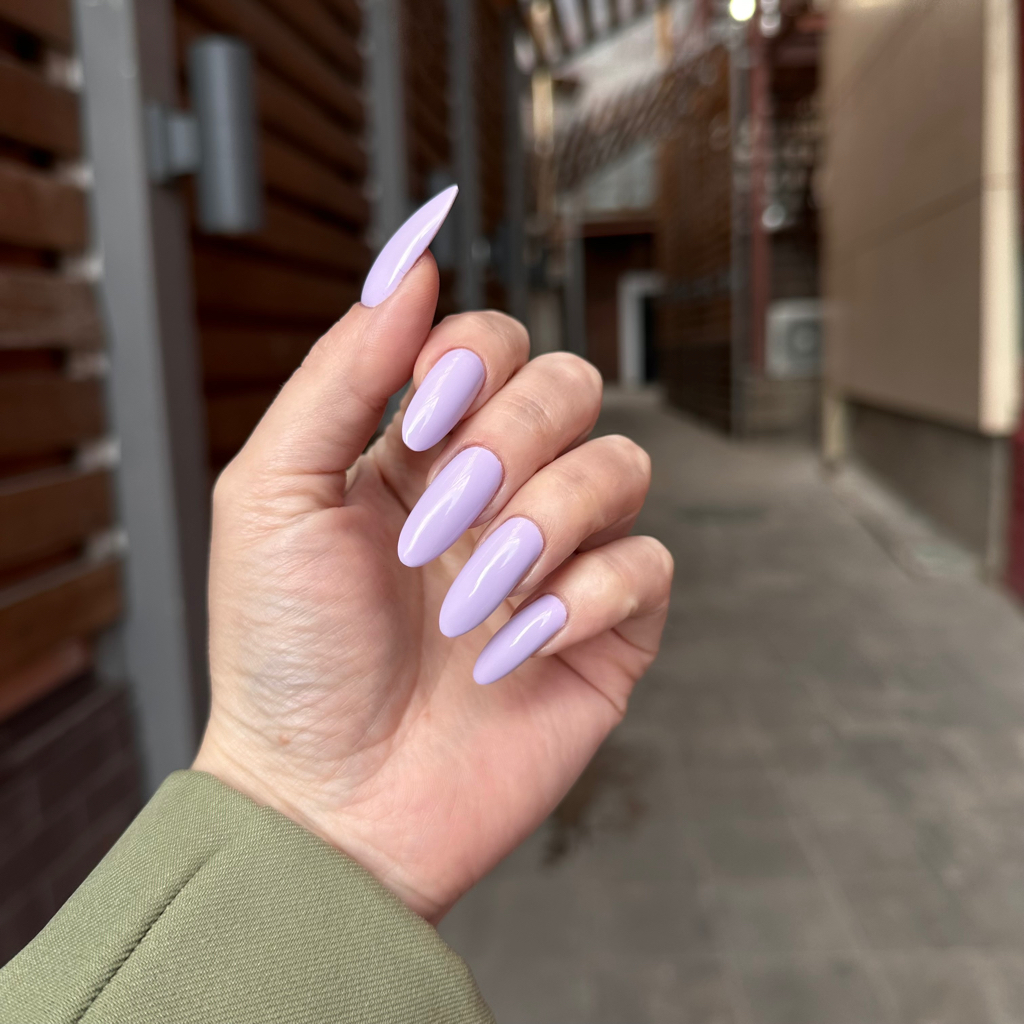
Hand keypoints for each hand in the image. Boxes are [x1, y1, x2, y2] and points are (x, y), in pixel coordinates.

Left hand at [194, 255, 672, 922]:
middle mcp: (500, 491)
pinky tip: (517, 647)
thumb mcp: (276, 493)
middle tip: (441, 521)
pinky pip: (646, 567)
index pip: (493, 341)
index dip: (471, 359)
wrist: (328, 799)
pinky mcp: (607, 628)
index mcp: (424, 451)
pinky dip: (583, 600)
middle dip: (508, 445)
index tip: (418, 421)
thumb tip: (409, 264)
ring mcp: (559, 559)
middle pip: (568, 387)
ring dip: (542, 527)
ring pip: (619, 468)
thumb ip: (343, 373)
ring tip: (473, 598)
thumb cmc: (287, 653)